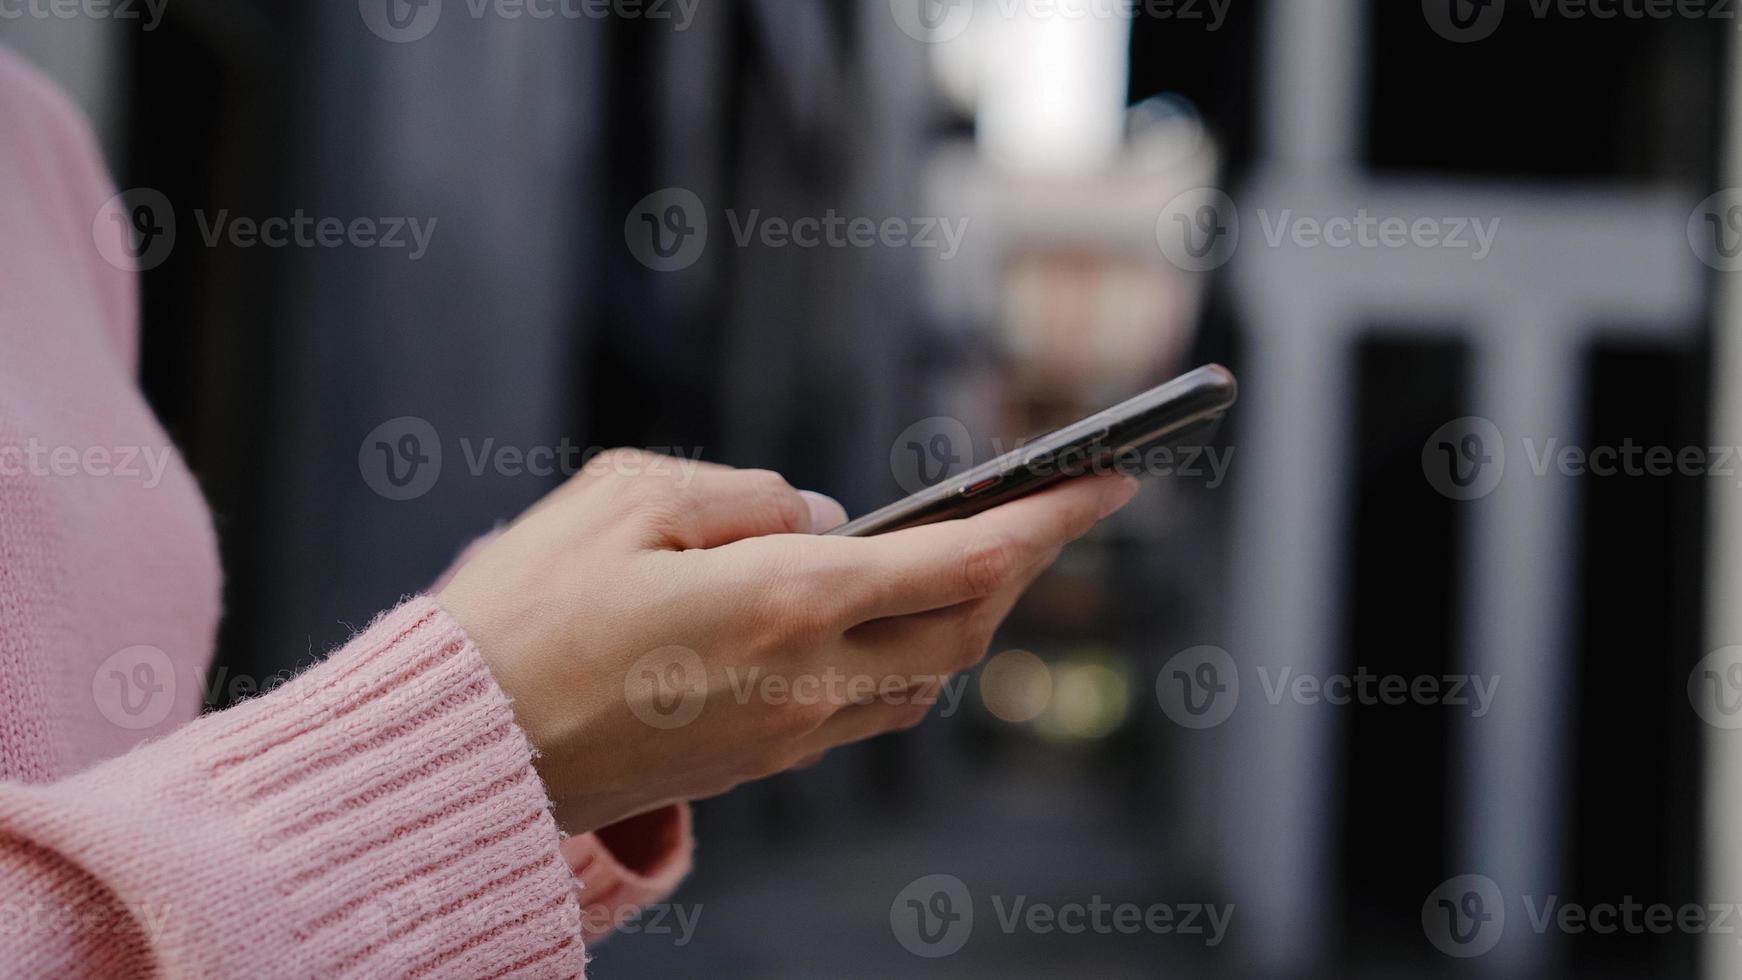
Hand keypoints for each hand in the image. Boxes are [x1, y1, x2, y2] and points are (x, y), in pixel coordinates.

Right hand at [437, 449, 1137, 832]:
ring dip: (963, 620)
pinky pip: (864, 711)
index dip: (1051, 517)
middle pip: (966, 632)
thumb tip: (828, 518)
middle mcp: (807, 679)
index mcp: (786, 600)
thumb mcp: (629, 494)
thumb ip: (750, 494)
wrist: (464, 746)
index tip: (1111, 481)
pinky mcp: (756, 765)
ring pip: (924, 682)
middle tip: (1044, 511)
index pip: (963, 558)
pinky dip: (898, 659)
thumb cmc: (527, 605)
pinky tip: (875, 620)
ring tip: (967, 559)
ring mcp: (786, 736)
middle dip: (1020, 568)